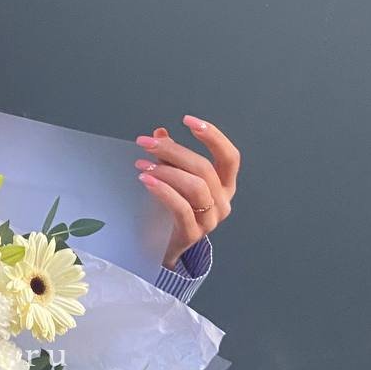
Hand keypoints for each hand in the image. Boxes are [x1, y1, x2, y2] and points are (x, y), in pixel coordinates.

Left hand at [134, 116, 239, 268]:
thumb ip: (170, 157)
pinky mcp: (193, 233)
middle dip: (174, 150)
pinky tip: (146, 180)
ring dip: (167, 170)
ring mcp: (210, 219)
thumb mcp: (174, 180)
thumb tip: (159, 132)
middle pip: (204, 168)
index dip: (213, 136)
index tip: (188, 120)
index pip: (229, 157)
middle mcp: (223, 201)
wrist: (164, 249)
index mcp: (224, 185)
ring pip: (195, 186)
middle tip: (146, 142)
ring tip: (142, 164)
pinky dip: (163, 190)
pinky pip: (181, 207)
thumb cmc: (172, 210)